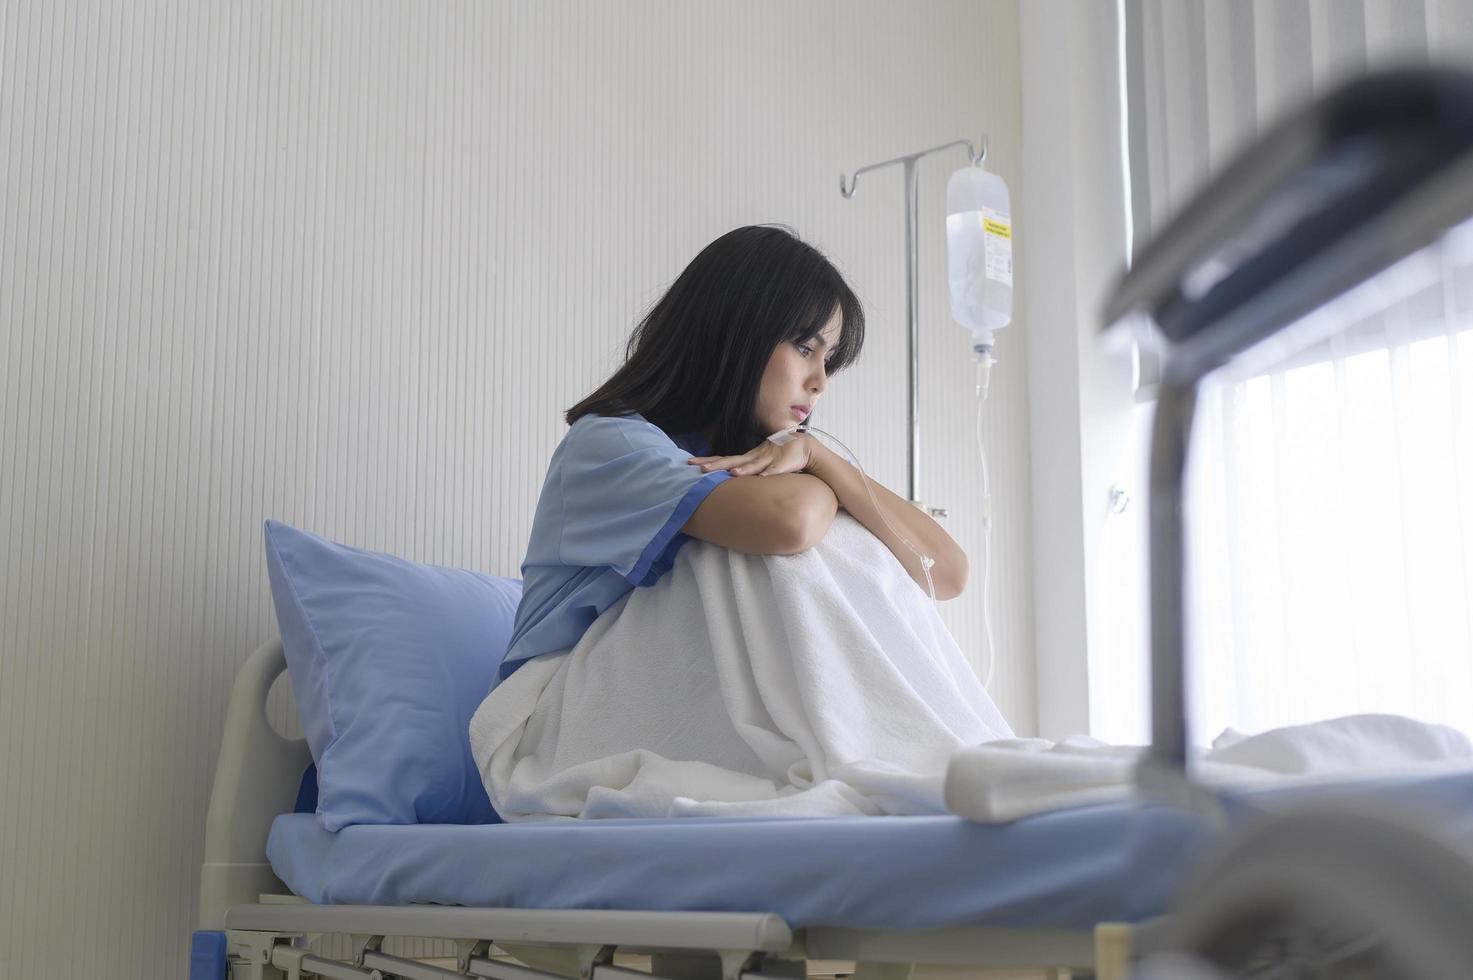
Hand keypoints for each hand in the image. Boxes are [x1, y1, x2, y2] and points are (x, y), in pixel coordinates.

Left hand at [686, 433, 818, 477]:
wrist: (805, 447)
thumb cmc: (781, 457)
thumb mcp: (761, 464)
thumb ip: (748, 471)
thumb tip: (730, 479)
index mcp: (749, 457)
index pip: (725, 458)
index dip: (709, 461)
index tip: (690, 462)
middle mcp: (756, 457)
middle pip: (733, 460)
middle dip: (716, 465)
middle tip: (699, 468)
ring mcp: (769, 460)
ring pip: (754, 465)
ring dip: (743, 470)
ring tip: (731, 474)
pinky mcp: (783, 464)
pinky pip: (776, 470)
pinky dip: (769, 473)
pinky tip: (763, 477)